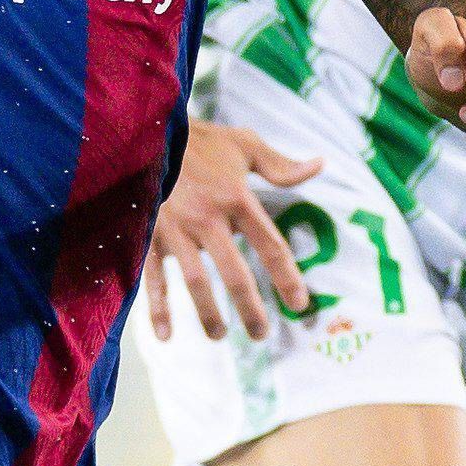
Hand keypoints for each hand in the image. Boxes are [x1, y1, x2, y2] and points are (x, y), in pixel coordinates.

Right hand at [144, 121, 326, 339]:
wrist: (145, 129)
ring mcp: (177, 228)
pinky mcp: (148, 233)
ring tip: (218, 336)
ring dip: (208, 313)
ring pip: (196, 281)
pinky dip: (157, 308)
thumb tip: (320, 165)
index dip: (287, 278)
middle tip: (260, 335)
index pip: (270, 246)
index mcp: (237, 198)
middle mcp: (209, 217)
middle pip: (235, 273)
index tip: (299, 304)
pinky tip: (166, 336)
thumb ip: (280, 164)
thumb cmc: (200, 140)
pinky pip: (153, 276)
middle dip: (250, 309)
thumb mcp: (243, 144)